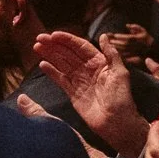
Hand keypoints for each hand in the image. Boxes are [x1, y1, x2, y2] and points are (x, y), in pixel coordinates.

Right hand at [30, 30, 147, 155]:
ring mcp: (79, 81)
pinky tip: (42, 64)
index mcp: (99, 62)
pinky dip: (51, 72)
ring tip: (37, 47)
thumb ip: (111, 54)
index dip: (67, 40)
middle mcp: (88, 70)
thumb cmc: (121, 98)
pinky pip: (60, 80)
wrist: (116, 122)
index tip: (53, 35)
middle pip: (67, 53)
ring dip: (49, 55)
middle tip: (39, 38)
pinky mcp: (73, 93)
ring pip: (61, 64)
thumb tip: (103, 36)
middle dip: (53, 45)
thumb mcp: (120, 73)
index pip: (80, 46)